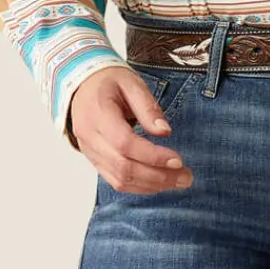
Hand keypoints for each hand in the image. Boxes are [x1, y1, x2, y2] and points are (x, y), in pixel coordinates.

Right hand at [67, 65, 194, 193]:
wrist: (83, 85)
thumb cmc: (108, 82)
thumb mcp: (131, 83)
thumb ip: (148, 107)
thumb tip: (165, 132)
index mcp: (98, 114)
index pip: (125, 143)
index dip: (152, 156)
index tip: (177, 160)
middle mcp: (90, 137)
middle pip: (123, 167)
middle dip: (158, 176)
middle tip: (186, 177)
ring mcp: (89, 152)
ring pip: (119, 179)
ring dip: (151, 185)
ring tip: (178, 181)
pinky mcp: (94, 160)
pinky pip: (115, 180)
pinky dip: (139, 186)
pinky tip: (159, 183)